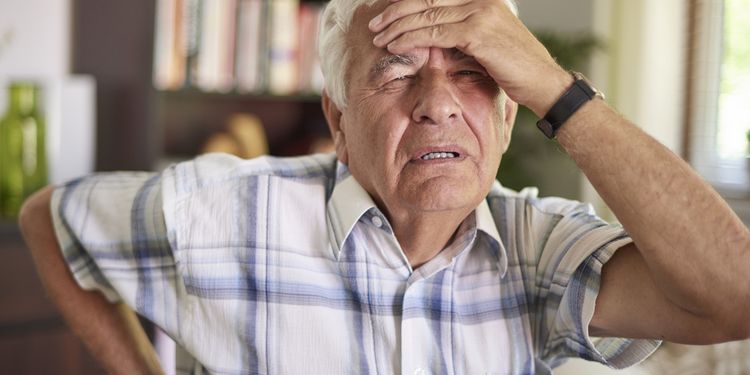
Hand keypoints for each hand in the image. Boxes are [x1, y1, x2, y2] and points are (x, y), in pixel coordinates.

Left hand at [368, 0, 570, 115]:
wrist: (543, 82)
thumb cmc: (516, 68)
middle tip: (375, 23)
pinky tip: (395, 45)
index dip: (408, 3)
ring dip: (398, 26)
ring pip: (427, 16)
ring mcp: (480, 13)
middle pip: (427, 0)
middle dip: (397, 12)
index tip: (387, 13)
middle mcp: (481, 0)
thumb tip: (435, 36)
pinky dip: (411, 39)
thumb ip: (463, 33)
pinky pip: (435, 33)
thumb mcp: (488, 43)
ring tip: (379, 36)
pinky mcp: (478, 32)